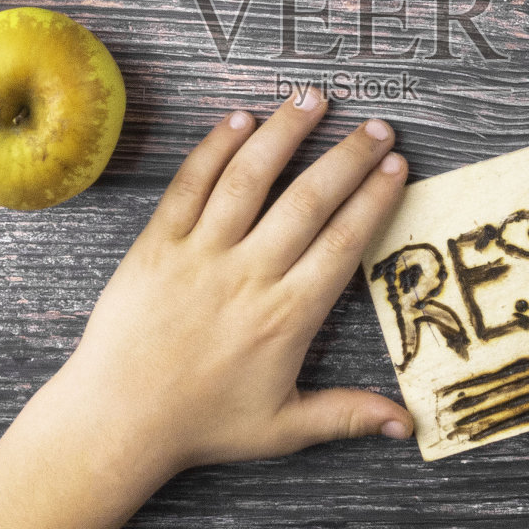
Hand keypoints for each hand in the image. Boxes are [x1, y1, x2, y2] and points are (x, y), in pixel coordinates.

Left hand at [43, 89, 413, 483]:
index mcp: (287, 315)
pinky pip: (190, 184)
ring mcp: (200, 254)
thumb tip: (409, 426)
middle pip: (308, 200)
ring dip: (285, 133)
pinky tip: (242, 119)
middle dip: (348, 157)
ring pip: (249, 178)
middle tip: (376, 127)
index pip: (343, 242)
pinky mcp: (157, 243)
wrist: (119, 420)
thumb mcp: (283, 429)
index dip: (374, 199)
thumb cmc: (201, 424)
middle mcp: (248, 275)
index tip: (397, 165)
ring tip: (313, 99)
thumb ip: (348, 415)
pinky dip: (215, 148)